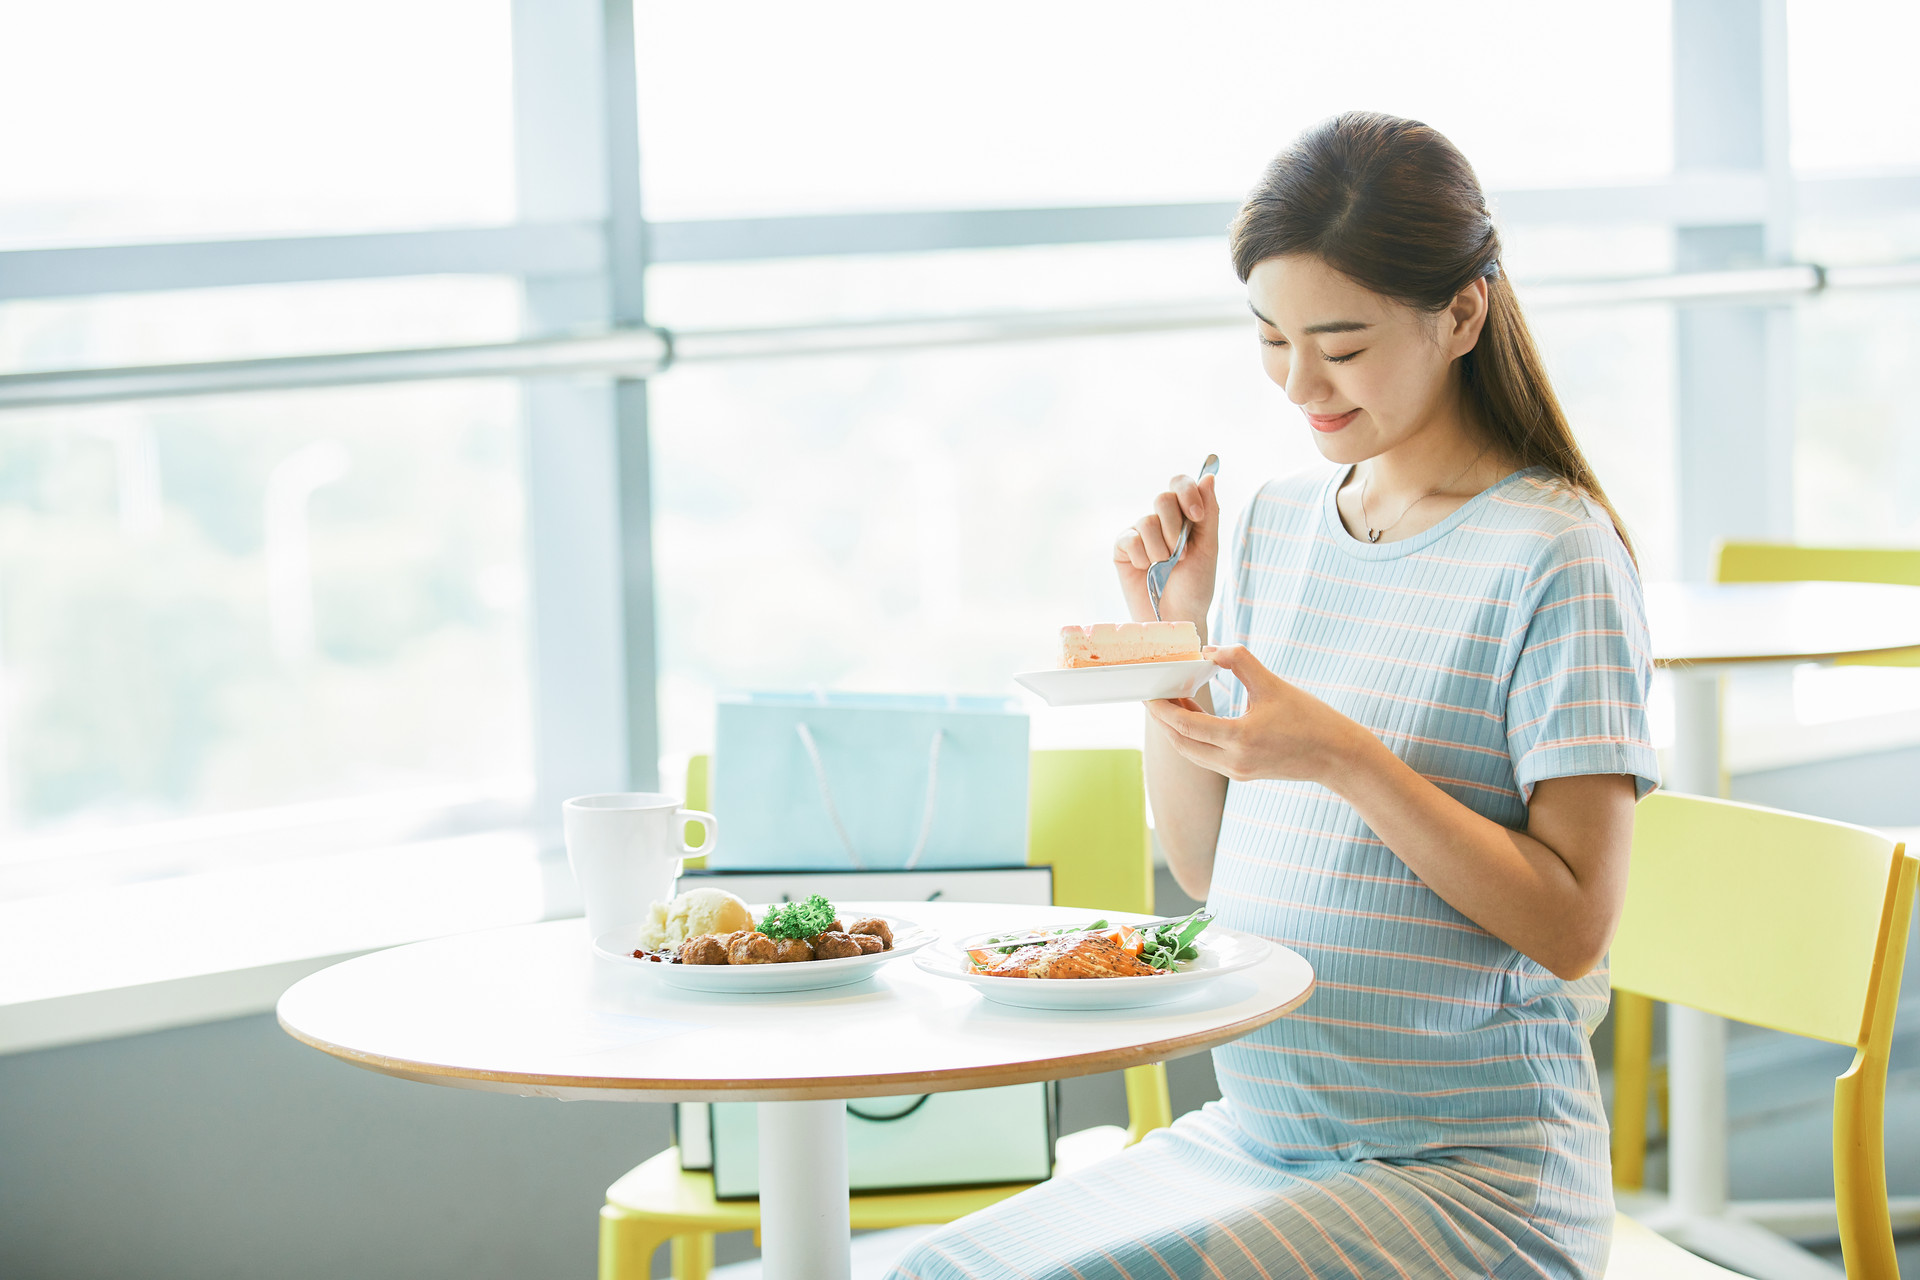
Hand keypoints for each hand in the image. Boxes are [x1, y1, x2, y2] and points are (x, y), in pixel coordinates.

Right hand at [1113, 469, 1219, 631]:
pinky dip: (1141, 557)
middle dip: (1175, 528)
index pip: (1181, 484)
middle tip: (1181, 554)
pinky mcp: (1122, 548)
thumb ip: (1209, 513)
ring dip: (1160, 550)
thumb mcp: (1208, 549)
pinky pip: (1129, 539)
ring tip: (1164, 568)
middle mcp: (1161, 520)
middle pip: (1162, 498)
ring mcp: (1140, 533)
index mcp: (1184, 515)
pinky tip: (1145, 570)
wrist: (1177, 618)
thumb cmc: (1195, 586)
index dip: (1187, 493)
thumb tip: (1208, 477)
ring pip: (1146, 521)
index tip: (1196, 516)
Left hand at [1146, 645, 1368, 783]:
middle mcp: (1234, 761)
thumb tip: (1210, 650)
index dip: (1162, 708)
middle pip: (1181, 742)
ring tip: (1173, 701)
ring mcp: (1237, 771)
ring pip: (1192, 752)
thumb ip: (1240, 661)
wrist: (1339, 757)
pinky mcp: (1243, 774)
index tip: (1148, 692)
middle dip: (1164, 719)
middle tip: (1154, 694)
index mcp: (1240, 738)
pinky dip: (1194, 738)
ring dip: (1178, 729)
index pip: (1186, 725)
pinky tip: (1196, 716)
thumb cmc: (1311, 719)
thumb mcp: (1274, 684)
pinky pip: (1206, 756)